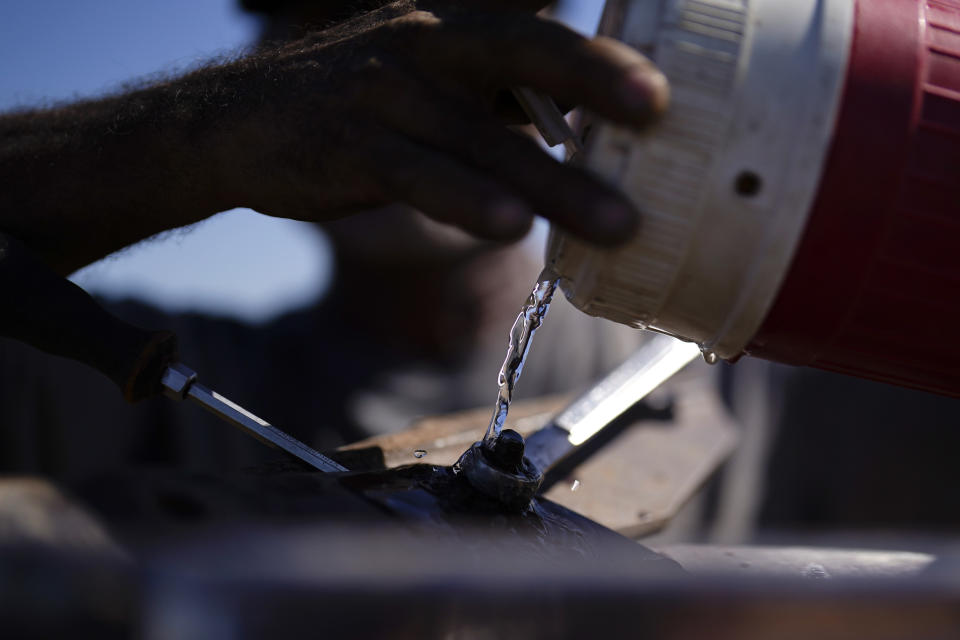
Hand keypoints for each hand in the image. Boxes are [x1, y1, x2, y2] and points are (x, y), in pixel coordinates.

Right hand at [215, 0, 667, 244]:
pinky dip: (467, 199)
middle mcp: (424, 46)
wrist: (233, 123)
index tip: (663, 79)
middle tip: (660, 111)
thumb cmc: (355, 108)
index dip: (598, 46)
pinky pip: (418, 175)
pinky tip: (510, 225)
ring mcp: (383, 93)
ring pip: (481, 138)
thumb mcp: (428, 83)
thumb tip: (579, 129)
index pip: (536, 25)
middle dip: (595, 78)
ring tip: (618, 224)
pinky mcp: (348, 146)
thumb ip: (497, 100)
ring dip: (555, 183)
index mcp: (451, 29)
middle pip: (522, 54)